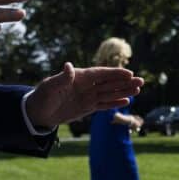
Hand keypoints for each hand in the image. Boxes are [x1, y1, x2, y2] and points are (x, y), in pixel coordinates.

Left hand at [25, 63, 143, 128]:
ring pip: (109, 93)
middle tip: (141, 81)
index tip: (129, 74)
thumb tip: (69, 66)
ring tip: (138, 90)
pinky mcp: (87, 107)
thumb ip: (61, 78)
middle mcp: (86, 85)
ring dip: (123, 91)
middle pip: (109, 82)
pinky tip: (126, 101)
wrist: (38, 113)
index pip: (100, 74)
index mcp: (79, 77)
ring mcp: (88, 96)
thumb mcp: (50, 87)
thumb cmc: (42, 97)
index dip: (114, 74)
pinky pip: (104, 104)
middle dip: (124, 82)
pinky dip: (114, 102)